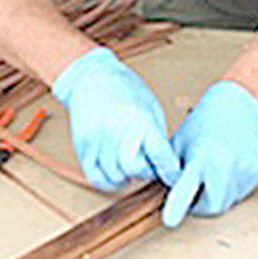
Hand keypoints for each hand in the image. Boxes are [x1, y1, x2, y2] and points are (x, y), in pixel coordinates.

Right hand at [52, 48, 179, 190]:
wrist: (93, 77)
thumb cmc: (128, 92)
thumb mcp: (151, 109)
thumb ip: (157, 138)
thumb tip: (167, 167)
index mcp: (140, 119)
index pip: (159, 154)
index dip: (170, 170)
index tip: (175, 176)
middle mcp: (117, 131)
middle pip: (136, 170)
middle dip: (147, 172)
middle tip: (151, 165)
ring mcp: (97, 141)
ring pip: (117, 177)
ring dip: (129, 176)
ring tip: (134, 161)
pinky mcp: (82, 148)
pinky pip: (97, 178)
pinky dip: (110, 181)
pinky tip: (118, 170)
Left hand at [161, 81, 257, 227]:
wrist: (239, 104)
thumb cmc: (204, 122)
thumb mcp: (180, 144)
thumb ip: (173, 172)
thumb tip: (165, 196)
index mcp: (202, 156)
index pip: (187, 186)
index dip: (177, 205)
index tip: (170, 220)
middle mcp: (226, 163)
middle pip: (212, 206)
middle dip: (201, 204)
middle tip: (196, 186)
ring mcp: (245, 169)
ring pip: (227, 201)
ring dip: (217, 194)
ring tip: (214, 169)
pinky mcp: (257, 171)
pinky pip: (240, 192)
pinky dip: (231, 186)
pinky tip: (229, 166)